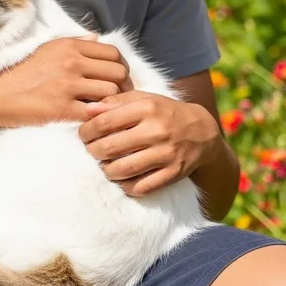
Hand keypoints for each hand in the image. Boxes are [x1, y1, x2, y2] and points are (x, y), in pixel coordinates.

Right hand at [0, 35, 133, 127]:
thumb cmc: (20, 74)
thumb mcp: (47, 49)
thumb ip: (74, 43)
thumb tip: (96, 38)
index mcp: (69, 47)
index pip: (114, 53)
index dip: (122, 68)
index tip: (120, 80)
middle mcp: (71, 62)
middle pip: (118, 73)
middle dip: (123, 87)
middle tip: (119, 99)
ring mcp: (67, 85)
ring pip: (111, 94)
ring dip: (111, 105)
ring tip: (105, 112)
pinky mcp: (61, 109)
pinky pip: (94, 114)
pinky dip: (98, 119)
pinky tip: (92, 122)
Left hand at [78, 90, 220, 196]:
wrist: (202, 132)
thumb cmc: (164, 112)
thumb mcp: (143, 99)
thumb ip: (115, 102)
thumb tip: (88, 110)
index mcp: (147, 108)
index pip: (105, 122)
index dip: (87, 131)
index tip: (83, 135)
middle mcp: (157, 131)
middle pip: (111, 148)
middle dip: (93, 152)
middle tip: (90, 151)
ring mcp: (166, 154)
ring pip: (123, 170)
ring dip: (106, 170)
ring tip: (103, 165)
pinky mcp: (173, 174)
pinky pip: (141, 187)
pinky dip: (126, 186)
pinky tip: (121, 178)